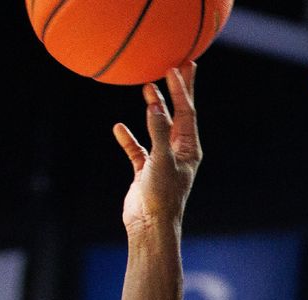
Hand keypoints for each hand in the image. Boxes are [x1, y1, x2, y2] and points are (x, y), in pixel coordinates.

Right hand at [113, 63, 201, 235]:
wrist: (150, 226)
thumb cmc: (161, 196)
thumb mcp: (161, 160)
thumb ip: (158, 131)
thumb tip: (155, 103)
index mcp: (189, 150)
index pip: (186, 112)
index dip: (181, 89)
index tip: (175, 67)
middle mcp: (178, 153)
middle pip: (178, 114)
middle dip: (177, 91)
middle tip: (177, 65)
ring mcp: (162, 161)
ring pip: (157, 128)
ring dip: (153, 108)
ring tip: (148, 86)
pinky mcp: (145, 171)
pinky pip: (137, 149)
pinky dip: (129, 138)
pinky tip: (118, 128)